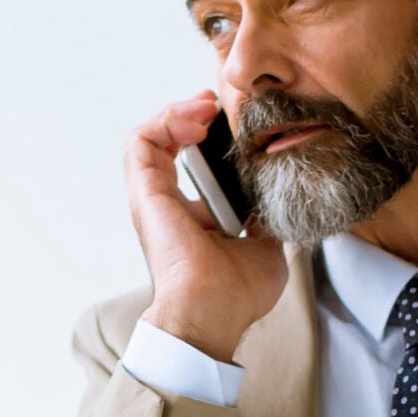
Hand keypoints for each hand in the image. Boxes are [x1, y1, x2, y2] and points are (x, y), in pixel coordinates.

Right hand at [126, 93, 287, 361]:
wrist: (213, 311)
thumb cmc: (235, 294)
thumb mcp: (265, 247)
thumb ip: (266, 220)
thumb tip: (276, 200)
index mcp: (192, 218)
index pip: (193, 167)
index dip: (212, 139)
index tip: (237, 125)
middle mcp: (168, 206)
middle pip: (169, 145)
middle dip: (193, 116)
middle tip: (220, 105)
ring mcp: (154, 199)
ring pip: (150, 138)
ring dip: (177, 113)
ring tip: (206, 106)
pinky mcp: (146, 193)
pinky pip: (141, 142)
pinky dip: (165, 122)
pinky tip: (196, 121)